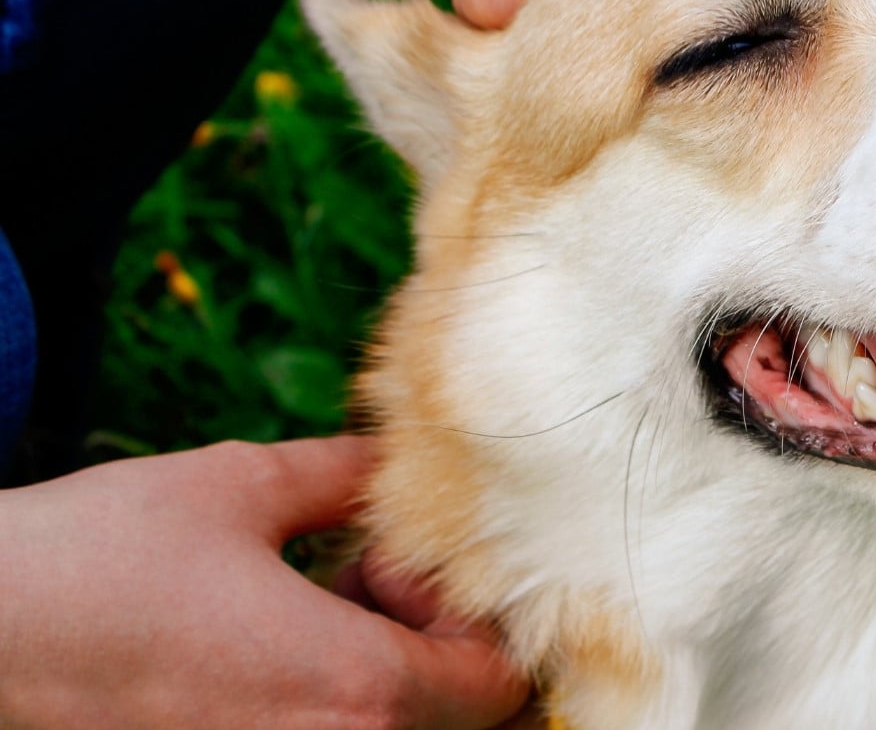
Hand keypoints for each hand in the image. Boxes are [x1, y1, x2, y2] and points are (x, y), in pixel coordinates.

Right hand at [0, 437, 528, 728]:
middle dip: (430, 638)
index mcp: (352, 690)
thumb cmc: (98, 558)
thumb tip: (401, 452)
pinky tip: (271, 634)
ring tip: (314, 595)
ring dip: (381, 666)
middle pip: (453, 715)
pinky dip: (328, 693)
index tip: (403, 564)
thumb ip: (347, 475)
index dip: (475, 616)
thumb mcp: (240, 486)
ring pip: (391, 728)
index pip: (498, 685)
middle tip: (363, 572)